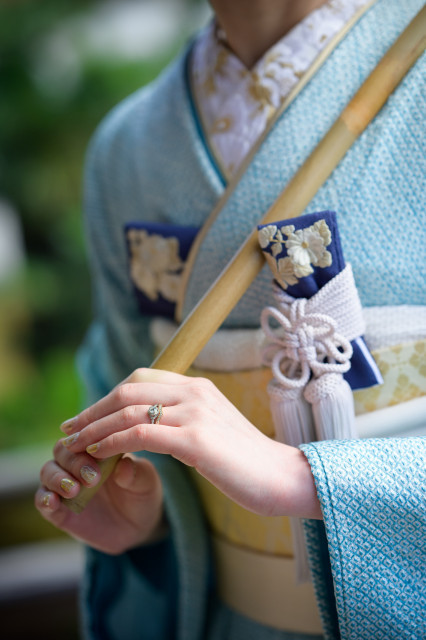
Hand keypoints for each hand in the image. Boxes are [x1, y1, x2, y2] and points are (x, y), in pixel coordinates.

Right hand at [35, 449, 164, 553]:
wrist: (139, 527)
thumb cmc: (143, 495)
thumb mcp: (146, 484)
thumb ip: (137, 474)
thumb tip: (124, 466)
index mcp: (99, 447)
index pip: (84, 433)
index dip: (87, 439)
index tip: (97, 450)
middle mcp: (78, 462)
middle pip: (62, 449)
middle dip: (75, 461)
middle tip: (92, 477)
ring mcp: (66, 484)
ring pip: (48, 470)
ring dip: (57, 477)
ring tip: (74, 489)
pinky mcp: (59, 509)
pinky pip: (41, 500)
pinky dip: (44, 499)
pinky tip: (53, 502)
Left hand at [58, 369, 320, 518]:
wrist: (283, 477)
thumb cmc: (246, 460)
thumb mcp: (212, 430)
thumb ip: (183, 420)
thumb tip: (150, 427)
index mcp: (198, 387)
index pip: (140, 379)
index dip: (108, 396)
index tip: (88, 415)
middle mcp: (195, 392)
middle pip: (128, 390)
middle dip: (94, 409)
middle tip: (70, 427)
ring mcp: (196, 413)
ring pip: (129, 411)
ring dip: (95, 427)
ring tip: (75, 444)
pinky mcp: (196, 439)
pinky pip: (141, 434)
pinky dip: (113, 441)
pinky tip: (99, 453)